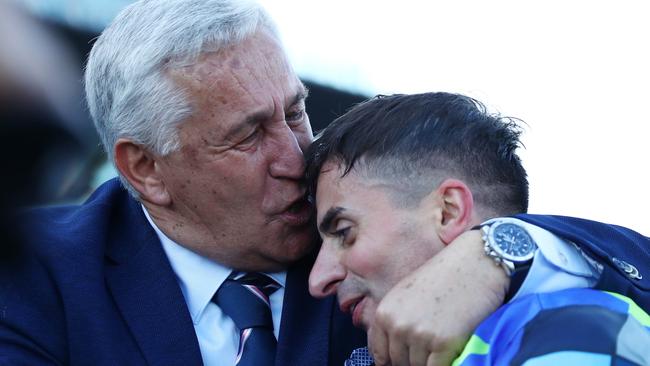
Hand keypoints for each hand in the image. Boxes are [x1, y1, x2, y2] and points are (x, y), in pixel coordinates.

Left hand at [368, 230, 508, 365]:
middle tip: (431, 347)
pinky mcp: (444, 343)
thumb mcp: (407, 295)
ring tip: (444, 344)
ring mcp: (420, 335)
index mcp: (385, 313)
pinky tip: (452, 352)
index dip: (394, 359)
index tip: (406, 356)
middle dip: (414, 360)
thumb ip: (397, 321)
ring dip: (431, 361)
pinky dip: (446, 364)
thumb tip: (395, 352)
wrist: (476, 262)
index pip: (380, 354)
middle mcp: (398, 325)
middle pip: (400, 363)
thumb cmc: (446, 276)